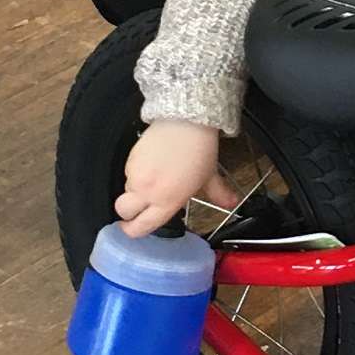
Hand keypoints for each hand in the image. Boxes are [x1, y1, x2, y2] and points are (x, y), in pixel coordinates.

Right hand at [115, 121, 235, 236]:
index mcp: (167, 202)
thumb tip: (231, 202)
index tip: (134, 229)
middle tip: (136, 209)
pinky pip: (128, 173)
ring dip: (135, 190)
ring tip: (154, 180)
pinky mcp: (130, 159)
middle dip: (127, 213)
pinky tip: (151, 166)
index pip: (142, 226)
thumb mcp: (210, 177)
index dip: (134, 230)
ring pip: (126, 191)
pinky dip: (136, 174)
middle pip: (123, 211)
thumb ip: (219, 194)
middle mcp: (148, 192)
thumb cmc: (198, 150)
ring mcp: (136, 175)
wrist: (185, 123)